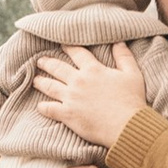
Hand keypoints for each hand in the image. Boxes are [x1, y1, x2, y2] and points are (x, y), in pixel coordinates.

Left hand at [33, 45, 151, 152]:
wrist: (126, 125)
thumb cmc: (132, 100)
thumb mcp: (132, 74)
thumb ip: (124, 56)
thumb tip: (119, 41)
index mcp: (93, 70)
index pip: (77, 53)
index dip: (68, 47)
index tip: (61, 44)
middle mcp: (79, 81)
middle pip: (58, 68)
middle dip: (48, 63)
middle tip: (40, 61)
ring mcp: (71, 98)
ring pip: (50, 86)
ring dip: (41, 82)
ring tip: (35, 80)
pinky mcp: (68, 114)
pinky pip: (50, 109)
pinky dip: (43, 107)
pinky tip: (39, 106)